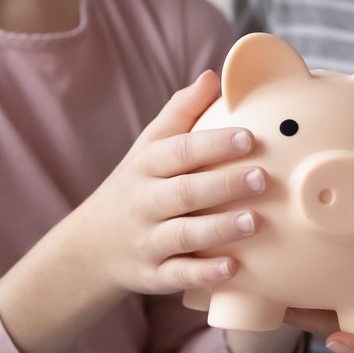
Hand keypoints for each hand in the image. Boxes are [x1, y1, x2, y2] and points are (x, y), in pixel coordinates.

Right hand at [65, 70, 269, 295]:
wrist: (90, 245)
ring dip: (219, 229)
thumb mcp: (149, 147)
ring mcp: (147, 240)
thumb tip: (214, 76)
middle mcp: (145, 202)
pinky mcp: (153, 276)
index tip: (248, 137)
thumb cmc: (137, 186)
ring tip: (255, 222)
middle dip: (223, 185)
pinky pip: (178, 275)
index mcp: (147, 166)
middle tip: (262, 178)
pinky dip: (204, 274)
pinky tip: (233, 269)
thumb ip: (181, 112)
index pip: (180, 151)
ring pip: (183, 235)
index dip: (213, 144)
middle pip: (184, 192)